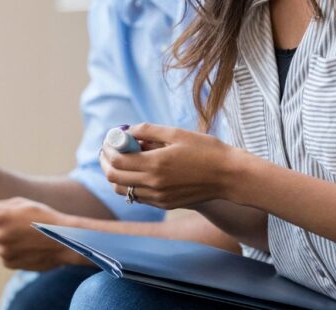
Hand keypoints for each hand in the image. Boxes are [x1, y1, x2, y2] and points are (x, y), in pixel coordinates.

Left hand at [0, 196, 87, 270]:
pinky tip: (27, 243)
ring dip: (4, 234)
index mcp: (0, 215)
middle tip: (8, 217)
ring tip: (26, 233)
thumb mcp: (24, 203)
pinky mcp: (7, 262)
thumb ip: (1, 206)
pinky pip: (3, 251)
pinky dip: (10, 246)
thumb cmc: (46, 217)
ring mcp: (1, 250)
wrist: (65, 241)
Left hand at [99, 123, 240, 209]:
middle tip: (110, 149)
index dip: (108, 148)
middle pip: (114, 178)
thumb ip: (149, 131)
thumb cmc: (206, 150)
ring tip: (124, 159)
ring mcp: (158, 197)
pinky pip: (138, 196)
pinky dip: (131, 184)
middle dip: (107, 162)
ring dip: (117, 175)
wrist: (228, 176)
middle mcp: (153, 184)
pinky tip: (141, 170)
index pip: (117, 160)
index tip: (111, 139)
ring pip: (123, 190)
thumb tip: (128, 130)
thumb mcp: (177, 133)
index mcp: (155, 164)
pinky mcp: (165, 204)